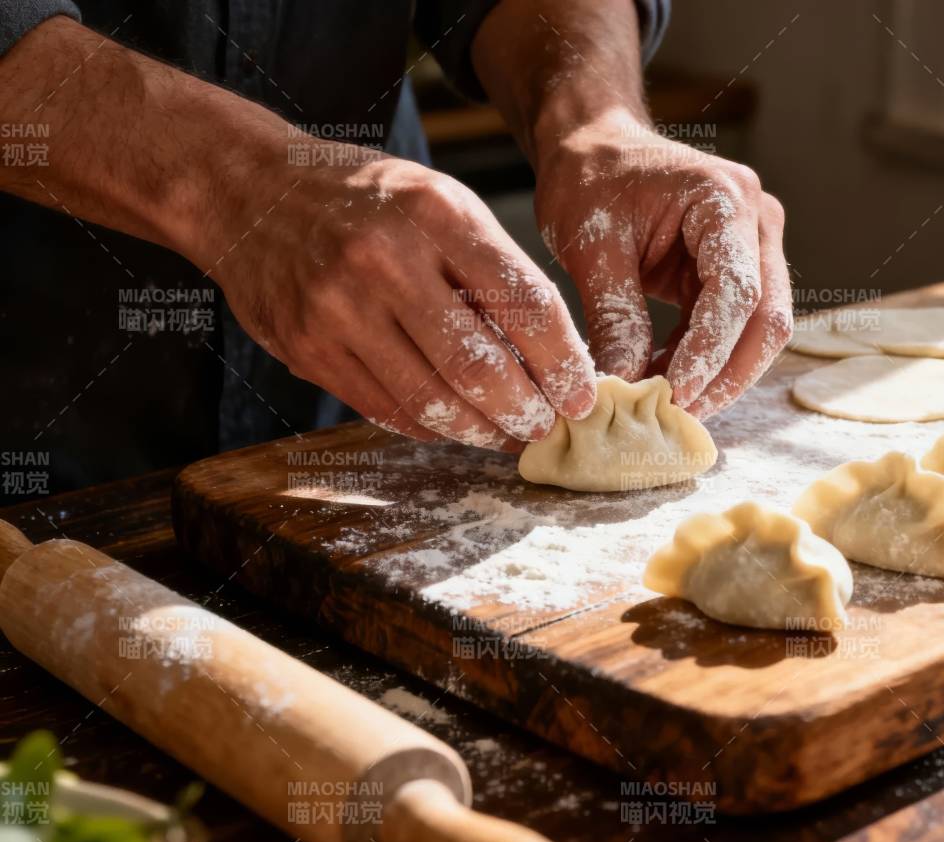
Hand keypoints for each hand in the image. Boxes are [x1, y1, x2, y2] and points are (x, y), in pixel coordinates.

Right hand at [206, 153, 595, 448]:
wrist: (249, 192)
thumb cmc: (368, 200)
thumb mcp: (441, 203)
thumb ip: (492, 269)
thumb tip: (553, 354)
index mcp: (437, 215)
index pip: (524, 303)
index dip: (563, 362)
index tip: (582, 395)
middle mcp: (385, 261)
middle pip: (478, 366)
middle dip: (525, 410)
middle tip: (547, 427)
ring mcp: (338, 309)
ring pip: (431, 400)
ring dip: (481, 431)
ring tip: (506, 434)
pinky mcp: (307, 348)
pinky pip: (385, 409)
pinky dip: (430, 426)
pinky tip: (454, 425)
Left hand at [533, 109, 792, 417]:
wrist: (594, 147)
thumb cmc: (590, 179)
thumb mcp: (591, 245)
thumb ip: (612, 315)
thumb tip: (620, 386)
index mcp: (726, 199)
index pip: (737, 292)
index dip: (711, 351)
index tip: (675, 395)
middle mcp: (757, 222)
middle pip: (768, 320)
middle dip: (726, 375)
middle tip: (677, 415)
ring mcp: (756, 247)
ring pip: (760, 332)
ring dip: (718, 374)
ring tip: (665, 403)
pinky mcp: (740, 271)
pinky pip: (735, 329)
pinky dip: (704, 360)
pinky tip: (664, 379)